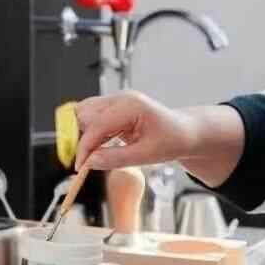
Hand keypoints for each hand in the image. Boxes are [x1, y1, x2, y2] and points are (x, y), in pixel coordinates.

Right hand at [74, 91, 198, 171]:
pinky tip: (100, 148)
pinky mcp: (113, 108)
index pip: (96, 125)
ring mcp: (116, 101)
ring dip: (84, 135)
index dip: (85, 147)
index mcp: (131, 105)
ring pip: (84, 113)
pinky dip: (91, 134)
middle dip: (80, 138)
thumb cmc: (172, 140)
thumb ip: (117, 159)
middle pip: (84, 113)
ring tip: (95, 155)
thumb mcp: (147, 155)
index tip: (80, 166)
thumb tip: (90, 162)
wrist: (184, 132)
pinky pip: (92, 118)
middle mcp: (121, 98)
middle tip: (84, 161)